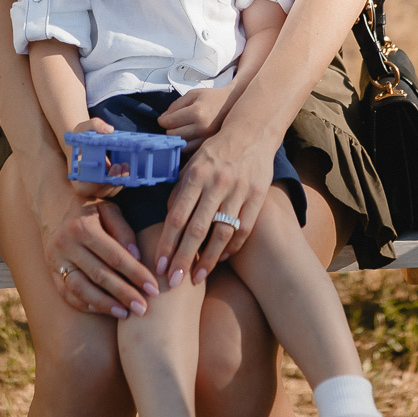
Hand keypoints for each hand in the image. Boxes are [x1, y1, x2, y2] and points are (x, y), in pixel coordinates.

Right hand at [33, 150, 158, 318]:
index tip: (153, 289)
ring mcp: (55, 260)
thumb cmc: (91, 209)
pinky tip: (104, 310)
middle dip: (124, 294)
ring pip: (80, 289)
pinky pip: (67, 294)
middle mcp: (65, 244)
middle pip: (99, 275)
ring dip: (105, 304)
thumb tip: (137, 258)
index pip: (115, 256)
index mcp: (82, 227)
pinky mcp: (50, 271)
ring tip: (125, 314)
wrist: (55, 206)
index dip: (136, 274)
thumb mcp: (109, 210)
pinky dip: (86, 304)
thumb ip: (124, 231)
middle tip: (143, 309)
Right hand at [67, 116, 124, 198]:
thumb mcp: (83, 128)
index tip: (108, 170)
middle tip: (121, 166)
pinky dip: (125, 179)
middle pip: (103, 191)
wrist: (84, 143)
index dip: (99, 183)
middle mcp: (88, 186)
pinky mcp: (109, 183)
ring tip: (127, 165)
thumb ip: (95, 125)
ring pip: (113, 190)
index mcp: (77, 177)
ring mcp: (99, 186)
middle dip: (114, 181)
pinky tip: (130, 168)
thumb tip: (109, 130)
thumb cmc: (81, 137)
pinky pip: (118, 185)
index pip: (88, 187)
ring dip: (122, 180)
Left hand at [152, 122, 277, 288]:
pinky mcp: (257, 196)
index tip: (160, 265)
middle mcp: (217, 184)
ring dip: (208, 259)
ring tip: (196, 278)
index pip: (177, 216)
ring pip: (222, 233)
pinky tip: (222, 259)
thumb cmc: (215, 152)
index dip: (167, 243)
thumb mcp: (192, 165)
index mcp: (196, 175)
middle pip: (197, 229)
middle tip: (173, 283)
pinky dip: (232, 246)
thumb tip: (167, 220)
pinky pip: (244, 228)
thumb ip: (180, 191)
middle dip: (183, 258)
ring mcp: (239, 191)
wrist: (251, 132)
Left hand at [157, 86, 233, 150]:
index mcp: (198, 112)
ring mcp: (208, 139)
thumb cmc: (211, 98)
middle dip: (170, 129)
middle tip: (175, 123)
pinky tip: (191, 136)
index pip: (169, 122)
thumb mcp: (193, 95)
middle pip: (173, 135)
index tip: (164, 119)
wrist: (233, 104)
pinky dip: (187, 145)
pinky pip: (191, 151)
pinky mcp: (210, 146)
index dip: (163, 120)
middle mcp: (203, 127)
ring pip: (181, 145)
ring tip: (184, 129)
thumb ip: (175, 106)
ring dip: (179, 138)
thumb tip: (162, 120)